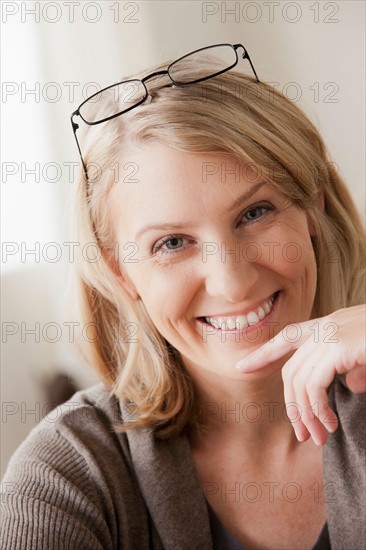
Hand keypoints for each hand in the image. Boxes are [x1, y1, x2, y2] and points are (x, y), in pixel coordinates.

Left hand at [235, 304, 365, 445]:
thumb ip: (355, 368)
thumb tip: (348, 386)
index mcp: (330, 324)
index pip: (287, 337)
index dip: (264, 352)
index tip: (242, 366)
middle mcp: (325, 327)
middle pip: (291, 369)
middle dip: (292, 404)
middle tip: (302, 433)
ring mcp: (330, 335)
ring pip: (299, 381)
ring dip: (305, 414)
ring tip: (317, 437)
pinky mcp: (338, 347)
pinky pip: (313, 385)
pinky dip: (317, 409)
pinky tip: (330, 424)